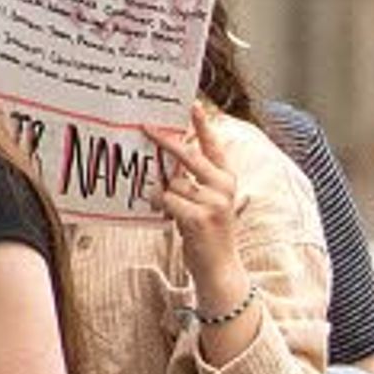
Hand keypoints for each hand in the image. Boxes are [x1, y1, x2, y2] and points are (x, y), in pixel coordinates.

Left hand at [151, 104, 244, 296]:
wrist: (220, 269)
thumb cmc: (209, 234)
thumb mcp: (209, 203)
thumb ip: (194, 182)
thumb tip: (166, 163)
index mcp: (227, 180)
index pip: (214, 146)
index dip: (203, 125)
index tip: (192, 104)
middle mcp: (224, 188)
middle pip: (189, 155)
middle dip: (166, 141)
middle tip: (145, 127)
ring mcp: (213, 203)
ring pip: (172, 182)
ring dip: (161, 191)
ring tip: (169, 208)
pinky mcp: (198, 218)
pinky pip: (166, 199)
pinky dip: (158, 203)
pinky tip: (163, 213)